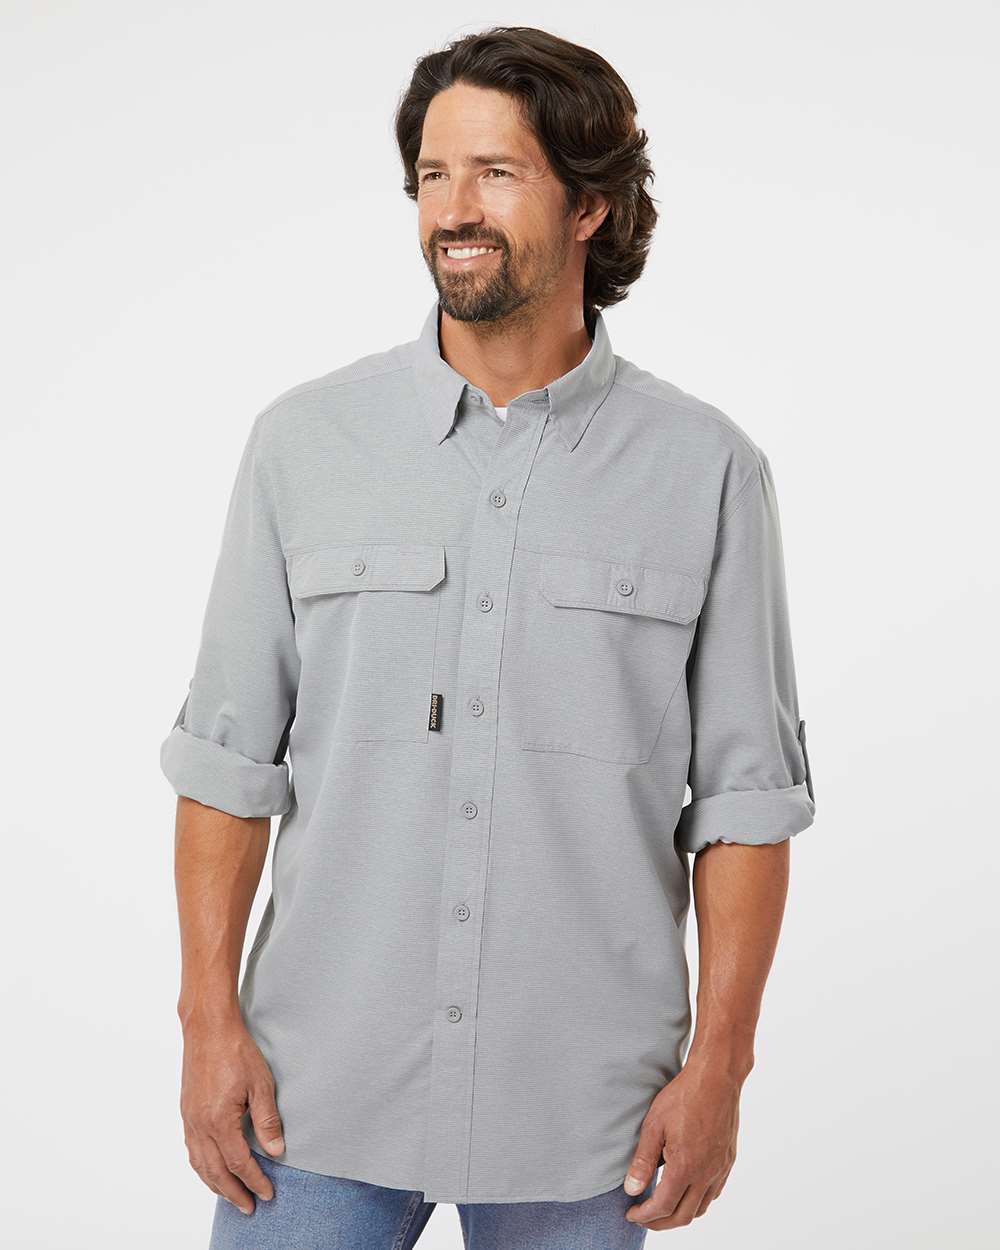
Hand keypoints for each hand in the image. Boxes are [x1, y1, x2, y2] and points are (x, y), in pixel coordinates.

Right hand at [179, 1014, 285, 1215]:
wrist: (208, 1028)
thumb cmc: (236, 1051)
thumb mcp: (261, 1083)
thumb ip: (267, 1120)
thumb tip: (276, 1151)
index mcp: (219, 1121)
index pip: (239, 1163)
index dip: (254, 1181)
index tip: (268, 1194)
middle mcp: (200, 1125)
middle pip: (216, 1172)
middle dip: (234, 1193)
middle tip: (250, 1207)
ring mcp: (190, 1120)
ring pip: (199, 1164)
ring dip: (215, 1185)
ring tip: (231, 1196)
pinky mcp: (186, 1112)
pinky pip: (192, 1150)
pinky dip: (202, 1167)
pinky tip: (211, 1169)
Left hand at [622, 1059, 741, 1228]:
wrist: (716, 1078)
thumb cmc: (683, 1096)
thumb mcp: (654, 1125)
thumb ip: (643, 1161)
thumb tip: (632, 1190)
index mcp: (685, 1167)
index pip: (663, 1207)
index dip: (645, 1215)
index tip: (631, 1213)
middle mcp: (706, 1174)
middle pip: (683, 1216)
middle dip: (660, 1222)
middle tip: (642, 1216)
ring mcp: (720, 1168)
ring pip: (701, 1208)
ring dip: (680, 1214)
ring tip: (662, 1207)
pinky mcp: (728, 1161)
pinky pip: (714, 1193)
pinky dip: (698, 1201)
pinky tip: (685, 1190)